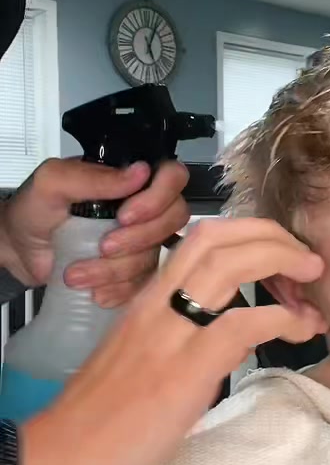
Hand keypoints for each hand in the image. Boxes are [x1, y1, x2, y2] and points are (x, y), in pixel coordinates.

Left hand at [0, 158, 189, 304]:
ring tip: (76, 274)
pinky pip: (145, 284)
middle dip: (139, 239)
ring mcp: (141, 241)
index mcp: (129, 180)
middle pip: (174, 218)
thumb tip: (140, 172)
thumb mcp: (53, 183)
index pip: (172, 177)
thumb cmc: (34, 210)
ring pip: (155, 256)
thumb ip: (93, 177)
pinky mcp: (134, 271)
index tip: (125, 216)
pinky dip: (119, 290)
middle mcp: (143, 207)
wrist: (19, 251)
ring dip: (116, 270)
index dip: (159, 197)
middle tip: (103, 247)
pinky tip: (95, 292)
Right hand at [20, 217, 325, 464]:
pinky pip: (243, 324)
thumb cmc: (96, 429)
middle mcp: (154, 308)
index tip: (281, 258)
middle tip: (307, 261)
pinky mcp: (182, 373)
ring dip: (283, 265)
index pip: (198, 239)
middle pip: (219, 237)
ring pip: (231, 265)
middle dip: (273, 236)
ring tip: (314, 286)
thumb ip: (177, 344)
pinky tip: (301, 331)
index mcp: (144, 304)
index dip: (248, 235)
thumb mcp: (139, 367)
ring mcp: (168, 336)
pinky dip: (282, 319)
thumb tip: (225, 342)